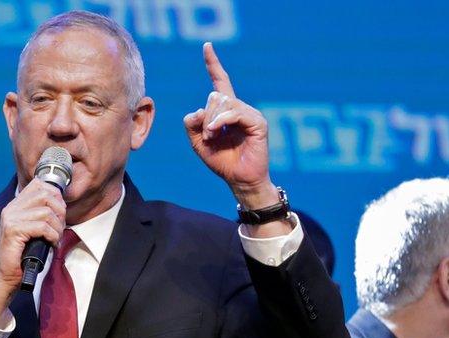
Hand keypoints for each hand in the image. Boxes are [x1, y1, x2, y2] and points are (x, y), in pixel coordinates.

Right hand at [0, 178, 65, 323]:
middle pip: (45, 194)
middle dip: (60, 211)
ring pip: (46, 212)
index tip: (60, 213)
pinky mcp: (13, 230)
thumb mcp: (33, 230)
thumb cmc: (22, 256)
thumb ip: (41, 215)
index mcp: (15, 205)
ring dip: (57, 227)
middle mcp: (12, 208)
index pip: (39, 184)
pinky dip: (52, 236)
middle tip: (60, 227)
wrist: (4, 276)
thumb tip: (62, 205)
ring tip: (55, 238)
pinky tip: (50, 243)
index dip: (56, 195)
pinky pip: (42, 226)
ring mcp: (11, 218)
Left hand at [183, 42, 275, 209]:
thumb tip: (197, 110)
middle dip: (205, 115)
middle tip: (206, 135)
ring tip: (211, 137)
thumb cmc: (222, 162)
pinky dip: (221, 121)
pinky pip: (235, 112)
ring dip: (211, 121)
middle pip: (215, 95)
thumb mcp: (198, 143)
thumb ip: (192, 125)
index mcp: (226, 111)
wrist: (239, 180)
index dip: (213, 64)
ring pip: (223, 103)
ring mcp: (250, 114)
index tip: (207, 46)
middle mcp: (239, 108)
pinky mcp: (257, 122)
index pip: (220, 82)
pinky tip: (215, 132)